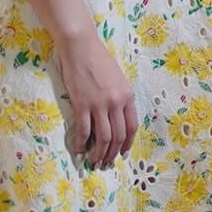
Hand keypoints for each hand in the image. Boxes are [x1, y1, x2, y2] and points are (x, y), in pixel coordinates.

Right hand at [57, 29, 136, 168]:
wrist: (81, 47)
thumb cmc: (99, 61)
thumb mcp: (118, 79)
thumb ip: (120, 98)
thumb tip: (117, 118)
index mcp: (127, 96)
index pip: (131, 126)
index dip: (127, 143)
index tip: (122, 153)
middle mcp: (116, 102)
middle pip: (118, 135)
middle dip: (113, 153)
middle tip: (107, 164)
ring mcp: (99, 104)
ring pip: (102, 137)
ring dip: (99, 153)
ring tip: (95, 162)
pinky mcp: (81, 104)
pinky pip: (84, 130)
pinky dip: (81, 143)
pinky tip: (79, 151)